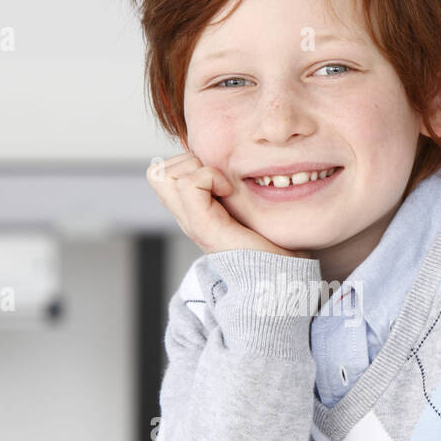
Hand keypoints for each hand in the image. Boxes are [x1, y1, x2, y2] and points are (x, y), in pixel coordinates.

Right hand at [147, 151, 297, 256]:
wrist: (284, 280)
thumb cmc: (277, 248)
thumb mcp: (254, 210)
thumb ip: (239, 189)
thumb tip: (239, 163)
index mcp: (196, 213)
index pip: (164, 173)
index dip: (188, 162)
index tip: (222, 176)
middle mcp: (188, 219)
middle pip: (156, 172)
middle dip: (185, 161)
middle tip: (217, 177)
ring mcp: (193, 224)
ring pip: (161, 174)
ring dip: (195, 167)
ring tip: (223, 185)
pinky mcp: (205, 229)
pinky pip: (188, 185)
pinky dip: (208, 178)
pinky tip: (229, 192)